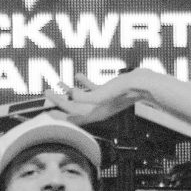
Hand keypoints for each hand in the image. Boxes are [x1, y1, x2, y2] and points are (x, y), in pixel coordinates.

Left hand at [51, 64, 182, 125]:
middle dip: (59, 101)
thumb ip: (86, 96)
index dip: (58, 112)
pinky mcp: (108, 91)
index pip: (72, 115)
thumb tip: (71, 93)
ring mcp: (102, 101)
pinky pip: (92, 89)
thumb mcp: (103, 93)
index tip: (46, 107)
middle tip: (46, 93)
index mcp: (96, 113)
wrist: (144, 83)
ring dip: (68, 91)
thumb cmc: (126, 89)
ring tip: (58, 83)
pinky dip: (83, 83)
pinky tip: (77, 75)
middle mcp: (98, 109)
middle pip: (73, 107)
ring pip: (81, 98)